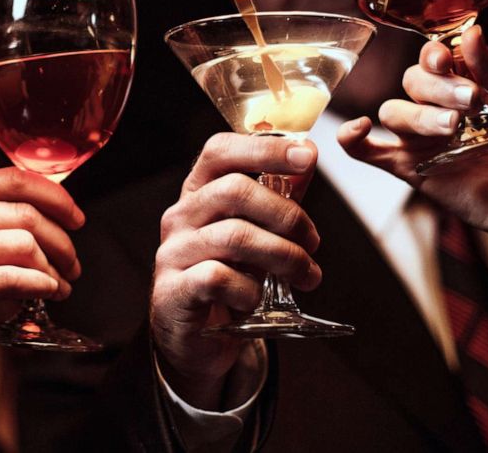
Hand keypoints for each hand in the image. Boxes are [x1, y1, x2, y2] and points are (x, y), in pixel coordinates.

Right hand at [0, 167, 84, 382]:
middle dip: (61, 241)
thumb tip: (58, 209)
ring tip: (60, 285)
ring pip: (24, 245)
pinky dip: (41, 285)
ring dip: (54, 268)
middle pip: (24, 214)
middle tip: (73, 265)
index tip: (77, 219)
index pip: (11, 179)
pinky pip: (13, 279)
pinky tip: (48, 293)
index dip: (54, 197)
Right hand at [151, 133, 320, 409]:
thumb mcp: (257, 234)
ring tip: (306, 275)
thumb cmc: (228, 279)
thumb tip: (308, 154)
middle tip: (313, 241)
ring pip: (234, 236)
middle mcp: (181, 216)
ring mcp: (174, 253)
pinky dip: (249, 290)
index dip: (264, 147)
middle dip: (286, 214)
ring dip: (283, 256)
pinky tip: (257, 300)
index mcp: (199, 193)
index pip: (220, 151)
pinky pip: (219, 278)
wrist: (197, 340)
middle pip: (233, 191)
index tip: (307, 155)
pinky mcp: (174, 291)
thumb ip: (279, 196)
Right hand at [338, 26, 487, 257]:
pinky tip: (359, 130)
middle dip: (436, 88)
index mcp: (469, 84)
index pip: (435, 57)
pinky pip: (369, 152)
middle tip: (470, 102)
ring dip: (418, 115)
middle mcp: (441, 107)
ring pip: (393, 112)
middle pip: (411, 81)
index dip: (434, 55)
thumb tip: (471, 33)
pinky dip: (353, 140)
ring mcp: (423, 139)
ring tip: (452, 129)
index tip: (446, 62)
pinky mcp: (411, 169)